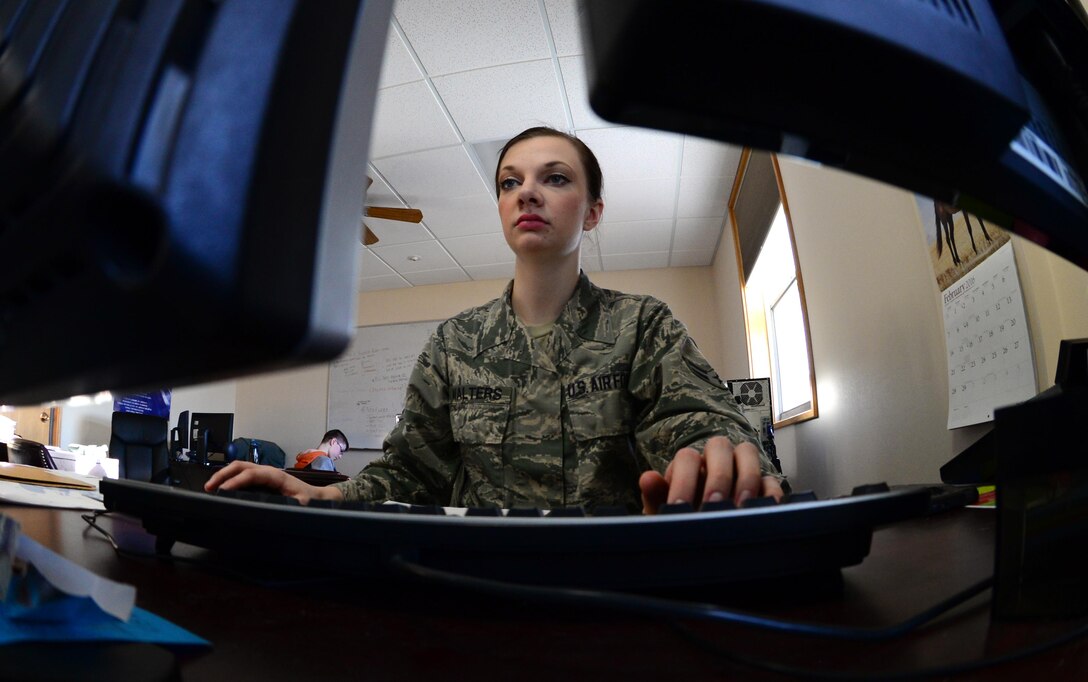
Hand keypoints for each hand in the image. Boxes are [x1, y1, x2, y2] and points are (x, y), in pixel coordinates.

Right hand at [204, 461, 341, 504]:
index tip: (222, 490)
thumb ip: (288, 506)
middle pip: (241, 465)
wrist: (317, 496)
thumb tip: (273, 512)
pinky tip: (221, 488)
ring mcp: (264, 474)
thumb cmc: (309, 500)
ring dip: (224, 475)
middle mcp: (268, 471)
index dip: (236, 481)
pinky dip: (229, 478)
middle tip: (208, 487)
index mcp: (277, 476)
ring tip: (210, 487)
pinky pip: (242, 474)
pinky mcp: (261, 479)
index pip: (252, 474)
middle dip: (223, 474)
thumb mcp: (301, 505)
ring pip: (239, 468)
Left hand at [639, 436, 783, 513]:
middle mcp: (715, 460)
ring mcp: (742, 469)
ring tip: (740, 507)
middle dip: (717, 476)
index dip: (683, 480)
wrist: (705, 538)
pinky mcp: (765, 486)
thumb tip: (646, 478)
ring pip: (748, 453)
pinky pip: (771, 480)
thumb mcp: (666, 513)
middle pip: (719, 446)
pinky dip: (769, 493)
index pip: (687, 457)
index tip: (679, 508)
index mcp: (689, 464)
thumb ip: (655, 496)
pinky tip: (763, 512)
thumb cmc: (683, 519)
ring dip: (745, 478)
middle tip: (712, 505)